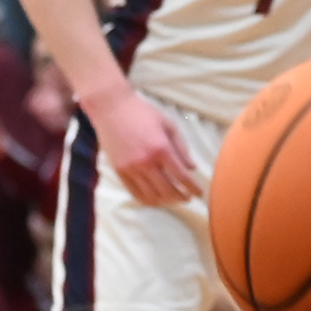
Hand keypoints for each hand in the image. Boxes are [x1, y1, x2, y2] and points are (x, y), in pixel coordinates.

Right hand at [84, 75, 202, 205]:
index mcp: (162, 149)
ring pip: (151, 195)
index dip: (193, 188)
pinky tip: (155, 199)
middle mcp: (146, 162)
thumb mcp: (169, 126)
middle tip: (187, 198)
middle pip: (168, 190)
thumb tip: (192, 168)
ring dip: (165, 201)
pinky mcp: (119, 171)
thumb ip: (182, 148)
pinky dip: (147, 199)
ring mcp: (131, 168)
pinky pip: (134, 192)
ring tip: (173, 199)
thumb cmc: (143, 113)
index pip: (182, 176)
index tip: (200, 193)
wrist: (111, 108)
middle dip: (181, 197)